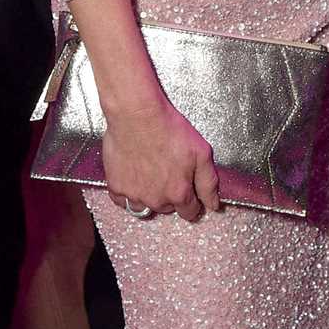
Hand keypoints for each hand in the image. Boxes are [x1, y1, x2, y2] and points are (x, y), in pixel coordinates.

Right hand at [102, 96, 221, 223]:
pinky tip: (133, 179)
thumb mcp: (201, 153)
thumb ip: (209, 183)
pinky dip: (127, 194)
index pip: (189, 212)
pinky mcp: (116, 186)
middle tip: (168, 173)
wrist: (137, 115)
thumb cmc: (168, 129)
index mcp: (178, 193)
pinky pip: (121, 200)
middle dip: (170, 196)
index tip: (189, 193)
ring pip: (143, 208)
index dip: (192, 203)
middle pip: (167, 208)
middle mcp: (156, 199)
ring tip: (150, 177)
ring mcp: (134, 195)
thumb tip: (213, 205)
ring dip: (149, 198)